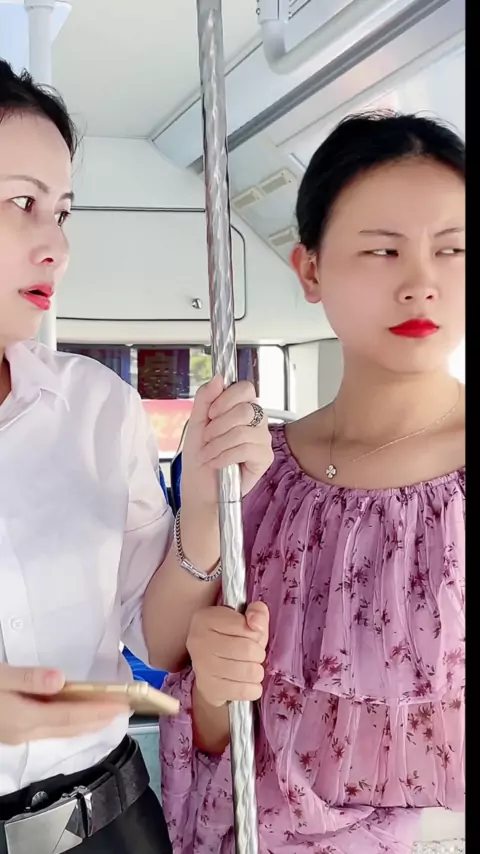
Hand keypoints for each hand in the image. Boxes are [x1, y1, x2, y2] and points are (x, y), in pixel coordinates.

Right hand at [0, 664, 125, 744]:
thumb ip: (28, 678)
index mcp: (23, 718)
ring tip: (109, 713)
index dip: (97, 711)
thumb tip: (60, 679)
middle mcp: (25, 732)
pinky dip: (72, 723)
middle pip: (70, 728)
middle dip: (99, 720)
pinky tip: (79, 715)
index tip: (121, 704)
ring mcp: (20, 735)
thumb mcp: (0, 676)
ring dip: (87, 723)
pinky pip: (53, 729)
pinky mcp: (16, 731)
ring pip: (62, 732)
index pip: (69, 716)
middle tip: (125, 709)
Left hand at [181, 376, 273, 507]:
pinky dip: (225, 456)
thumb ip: (206, 399)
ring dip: (218, 444)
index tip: (211, 414)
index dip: (227, 398)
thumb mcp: (197, 423)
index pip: (245, 388)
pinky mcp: (264, 458)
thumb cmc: (200, 456)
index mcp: (241, 408)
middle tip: (207, 438)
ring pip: (244, 431)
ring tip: (208, 454)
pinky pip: (246, 448)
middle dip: (219, 425)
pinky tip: (217, 463)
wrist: (200, 488)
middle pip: (246, 409)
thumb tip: (219, 377)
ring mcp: (262, 439)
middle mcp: (256, 421)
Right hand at [186, 602, 269, 706]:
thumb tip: (256, 623)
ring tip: (250, 668)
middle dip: (258, 653)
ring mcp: (202, 667)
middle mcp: (199, 641)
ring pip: (250, 671)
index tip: (250, 636)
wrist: (211, 669)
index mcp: (206, 618)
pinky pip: (245, 691)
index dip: (256, 632)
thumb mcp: (246, 620)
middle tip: (252, 655)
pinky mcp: (209, 689)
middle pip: (248, 649)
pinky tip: (246, 682)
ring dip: (257, 671)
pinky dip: (253, 688)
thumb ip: (257, 613)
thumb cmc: (231, 639)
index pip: (246, 626)